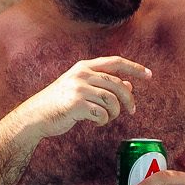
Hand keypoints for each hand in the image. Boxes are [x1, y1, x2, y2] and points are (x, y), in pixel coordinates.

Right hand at [13, 57, 150, 139]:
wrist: (35, 115)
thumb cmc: (60, 103)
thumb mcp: (81, 89)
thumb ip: (103, 85)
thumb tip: (129, 86)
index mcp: (84, 67)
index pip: (115, 62)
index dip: (134, 68)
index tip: (149, 75)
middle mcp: (82, 74)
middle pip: (118, 83)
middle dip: (129, 99)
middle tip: (132, 110)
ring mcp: (78, 89)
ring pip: (112, 100)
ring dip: (115, 113)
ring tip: (107, 118)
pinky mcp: (76, 105)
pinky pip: (101, 113)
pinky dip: (103, 120)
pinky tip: (97, 122)